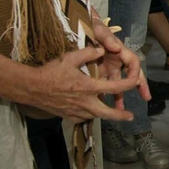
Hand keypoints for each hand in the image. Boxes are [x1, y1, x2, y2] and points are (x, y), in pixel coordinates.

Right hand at [25, 46, 141, 120]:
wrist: (32, 88)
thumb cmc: (51, 72)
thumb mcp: (69, 58)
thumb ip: (88, 53)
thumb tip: (102, 50)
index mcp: (89, 87)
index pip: (116, 87)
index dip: (130, 84)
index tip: (136, 83)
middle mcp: (86, 102)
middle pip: (109, 113)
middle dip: (121, 115)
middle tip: (130, 116)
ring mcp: (77, 112)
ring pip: (96, 116)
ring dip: (104, 113)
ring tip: (110, 111)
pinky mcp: (69, 117)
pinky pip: (84, 118)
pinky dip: (90, 114)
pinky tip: (90, 110)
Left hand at [90, 19, 149, 101]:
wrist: (79, 27)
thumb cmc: (92, 28)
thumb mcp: (99, 30)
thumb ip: (107, 38)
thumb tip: (117, 47)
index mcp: (120, 51)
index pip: (133, 62)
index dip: (136, 72)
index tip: (135, 82)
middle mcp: (117, 61)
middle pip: (131, 75)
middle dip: (139, 86)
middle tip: (146, 97)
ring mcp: (109, 67)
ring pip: (118, 83)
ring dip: (120, 95)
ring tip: (120, 109)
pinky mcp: (101, 72)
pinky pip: (106, 85)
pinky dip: (107, 94)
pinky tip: (104, 104)